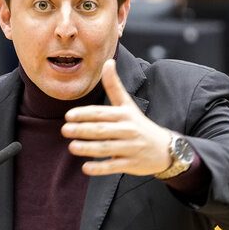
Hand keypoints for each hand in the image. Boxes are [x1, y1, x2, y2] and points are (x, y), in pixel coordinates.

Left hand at [61, 59, 172, 175]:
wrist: (164, 148)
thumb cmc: (140, 125)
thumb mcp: (127, 105)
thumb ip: (114, 85)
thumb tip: (108, 61)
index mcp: (124, 115)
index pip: (102, 113)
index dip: (85, 114)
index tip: (69, 116)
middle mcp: (128, 130)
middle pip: (102, 130)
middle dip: (82, 130)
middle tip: (64, 130)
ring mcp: (130, 148)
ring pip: (106, 148)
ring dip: (88, 148)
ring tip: (72, 147)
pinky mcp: (131, 164)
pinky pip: (113, 166)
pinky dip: (99, 168)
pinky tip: (85, 167)